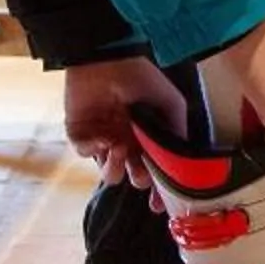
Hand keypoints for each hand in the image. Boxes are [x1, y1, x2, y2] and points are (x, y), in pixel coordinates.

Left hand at [63, 57, 189, 187]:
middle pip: (132, 176)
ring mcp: (102, 140)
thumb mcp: (170, 103)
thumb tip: (184, 162)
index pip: (155, 171)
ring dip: (115, 167)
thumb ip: (178, 131)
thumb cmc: (141, 77)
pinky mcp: (80, 133)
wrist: (107, 58)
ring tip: (118, 149)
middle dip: (138, 178)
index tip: (159, 205)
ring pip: (108, 173)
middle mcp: (126, 143)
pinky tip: (102, 137)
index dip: (157, 190)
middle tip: (139, 169)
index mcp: (147, 138)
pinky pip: (85, 153)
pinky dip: (93, 149)